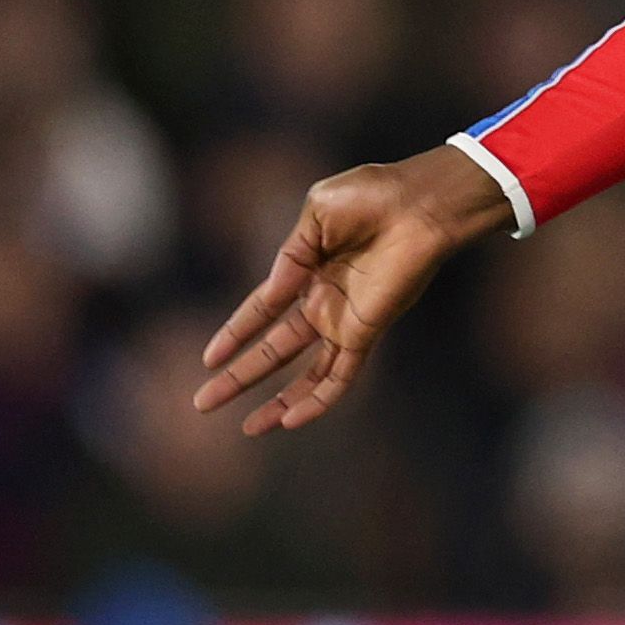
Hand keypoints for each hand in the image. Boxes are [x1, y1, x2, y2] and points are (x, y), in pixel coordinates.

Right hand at [193, 146, 510, 434]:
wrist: (421, 203)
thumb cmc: (376, 196)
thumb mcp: (317, 212)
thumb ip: (290, 254)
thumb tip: (272, 293)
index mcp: (309, 270)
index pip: (262, 310)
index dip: (235, 333)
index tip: (209, 359)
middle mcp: (325, 302)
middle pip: (274, 350)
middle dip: (239, 377)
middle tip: (202, 403)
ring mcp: (345, 320)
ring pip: (305, 373)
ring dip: (275, 401)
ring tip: (246, 429)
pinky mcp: (367, 331)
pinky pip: (341, 375)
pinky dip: (318, 399)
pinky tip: (291, 421)